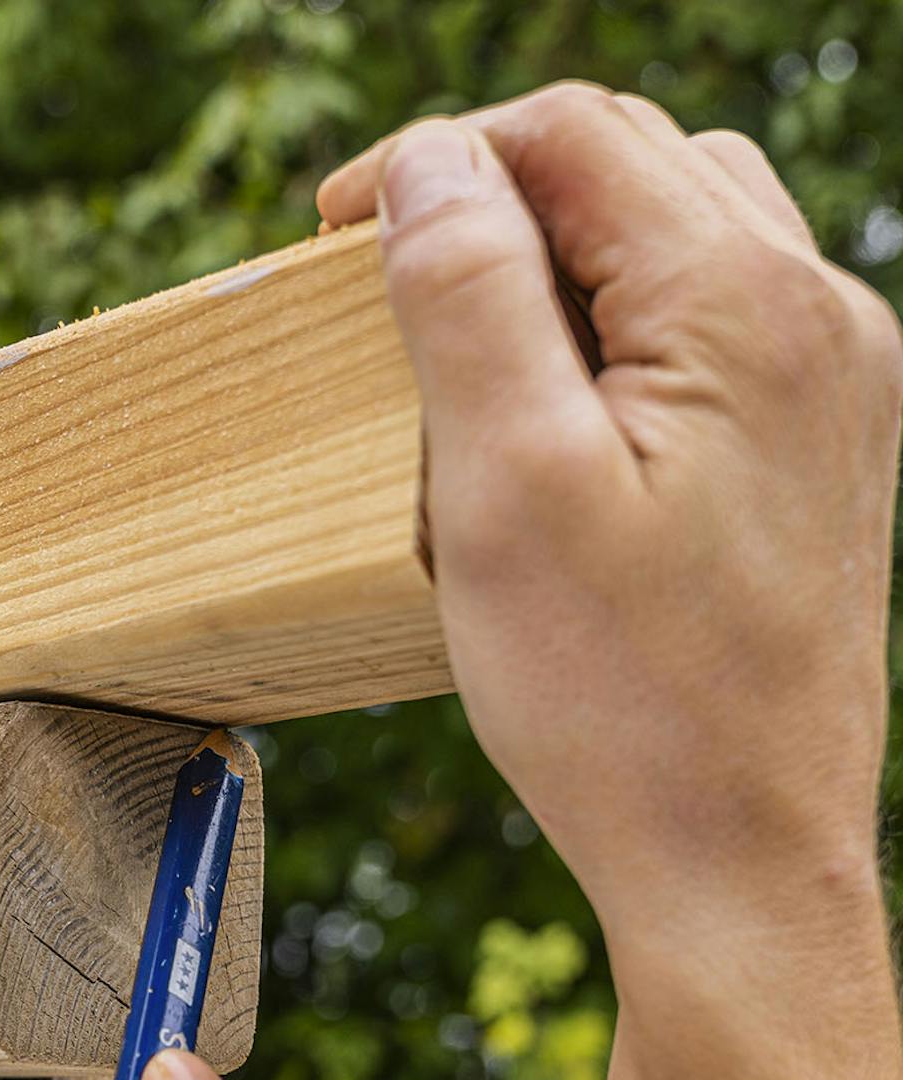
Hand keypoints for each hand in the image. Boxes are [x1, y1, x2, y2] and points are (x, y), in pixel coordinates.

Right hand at [317, 85, 901, 973]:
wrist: (737, 855)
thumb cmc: (616, 699)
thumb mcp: (506, 490)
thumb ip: (467, 302)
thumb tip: (428, 164)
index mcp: (739, 304)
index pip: (570, 139)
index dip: (436, 157)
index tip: (328, 233)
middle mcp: (816, 313)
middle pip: (635, 165)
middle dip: (495, 195)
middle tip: (381, 285)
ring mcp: (836, 381)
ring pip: (683, 230)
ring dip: (561, 252)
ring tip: (464, 345)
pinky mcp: (824, 446)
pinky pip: (718, 320)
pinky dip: (622, 321)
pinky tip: (562, 411)